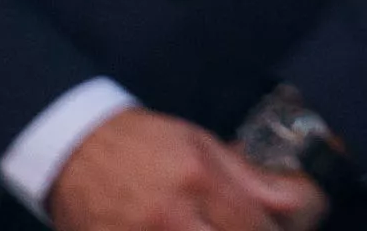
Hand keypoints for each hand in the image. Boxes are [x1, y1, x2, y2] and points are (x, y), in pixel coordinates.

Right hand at [46, 109, 324, 230]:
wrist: (76, 149)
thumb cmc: (141, 144)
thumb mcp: (201, 145)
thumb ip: (246, 177)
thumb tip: (290, 201)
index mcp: (197, 181)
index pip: (254, 227)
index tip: (273, 227)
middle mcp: (170, 217)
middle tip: (245, 228)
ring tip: (210, 227)